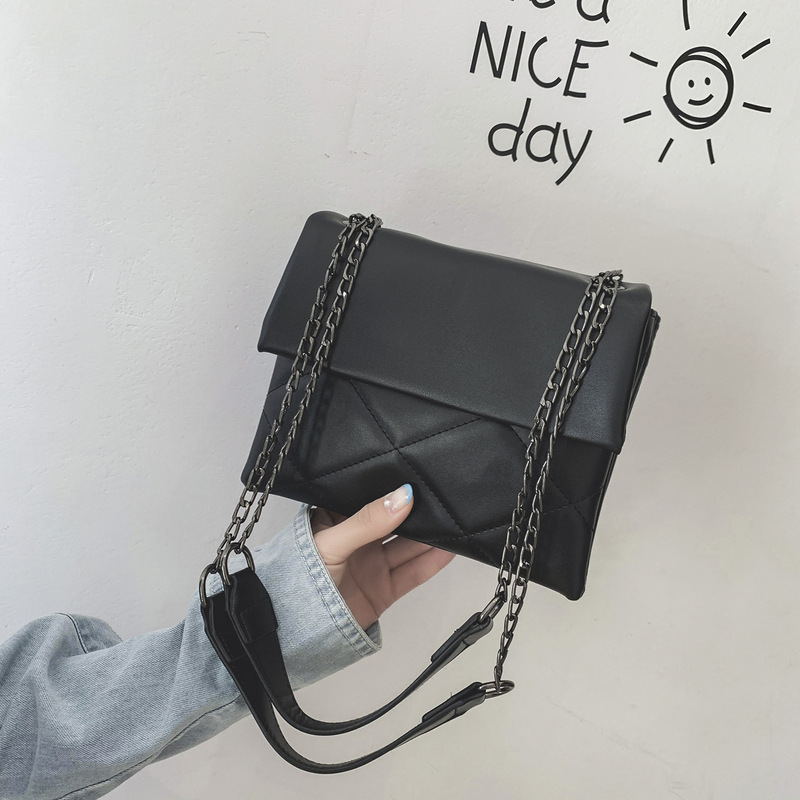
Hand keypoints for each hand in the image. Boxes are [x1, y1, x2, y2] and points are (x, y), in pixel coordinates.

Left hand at [311, 485, 454, 630]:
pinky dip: (432, 562)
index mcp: (337, 520)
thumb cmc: (298, 580)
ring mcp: (372, 565)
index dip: (392, 489)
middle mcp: (358, 540)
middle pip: (394, 522)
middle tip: (441, 496)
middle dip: (417, 511)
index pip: (370, 499)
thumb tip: (402, 496)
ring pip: (408, 546)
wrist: (292, 634)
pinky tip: (450, 549)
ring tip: (453, 519)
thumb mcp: (331, 542)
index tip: (417, 475)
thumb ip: (367, 521)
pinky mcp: (384, 589)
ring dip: (429, 535)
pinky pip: (413, 572)